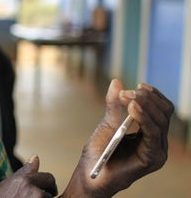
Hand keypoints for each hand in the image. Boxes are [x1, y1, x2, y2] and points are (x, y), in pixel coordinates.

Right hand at [0, 155, 57, 197]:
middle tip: (36, 197)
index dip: (48, 185)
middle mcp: (32, 191)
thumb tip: (36, 157)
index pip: (49, 178)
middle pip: (52, 192)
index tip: (46, 191)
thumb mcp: (4, 185)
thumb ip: (23, 171)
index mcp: (23, 180)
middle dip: (47, 195)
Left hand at [61, 79, 173, 196]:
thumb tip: (117, 81)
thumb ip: (114, 105)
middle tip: (128, 92)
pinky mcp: (152, 158)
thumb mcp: (107, 123)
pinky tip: (133, 108)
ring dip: (144, 104)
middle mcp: (156, 141)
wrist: (91, 175)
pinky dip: (144, 118)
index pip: (161, 108)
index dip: (152, 95)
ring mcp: (156, 150)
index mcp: (149, 132)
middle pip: (164, 112)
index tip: (137, 85)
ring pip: (161, 120)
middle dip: (147, 97)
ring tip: (128, 97)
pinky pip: (153, 134)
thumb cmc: (99, 152)